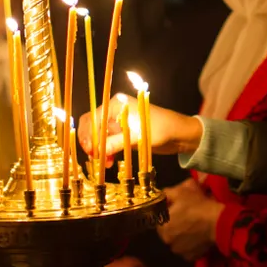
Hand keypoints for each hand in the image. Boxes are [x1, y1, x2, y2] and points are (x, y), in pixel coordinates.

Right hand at [78, 94, 203, 161]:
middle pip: (93, 126)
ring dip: (100, 149)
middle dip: (92, 143)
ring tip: (105, 162)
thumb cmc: (160, 129)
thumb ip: (115, 143)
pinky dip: (108, 149)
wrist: (178, 133)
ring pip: (100, 135)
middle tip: (95, 158)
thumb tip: (97, 152)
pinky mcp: (124, 131)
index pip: (92, 119)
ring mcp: (119, 121)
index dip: (88, 135)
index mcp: (115, 104)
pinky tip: (110, 160)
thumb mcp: (136, 137)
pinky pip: (109, 140)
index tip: (90, 151)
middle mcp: (114, 110)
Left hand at [158, 180, 223, 260]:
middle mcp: (167, 241)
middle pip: (167, 232)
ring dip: (181, 237)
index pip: (159, 220)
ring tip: (193, 228)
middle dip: (174, 226)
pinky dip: (190, 245)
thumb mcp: (181, 192)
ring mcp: (179, 251)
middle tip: (186, 219)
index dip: (168, 214)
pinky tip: (198, 237)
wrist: (218, 222)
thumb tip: (163, 196)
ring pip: (177, 242)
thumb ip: (167, 194)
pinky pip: (186, 250)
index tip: (177, 210)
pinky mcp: (190, 257)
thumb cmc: (198, 205)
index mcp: (162, 226)